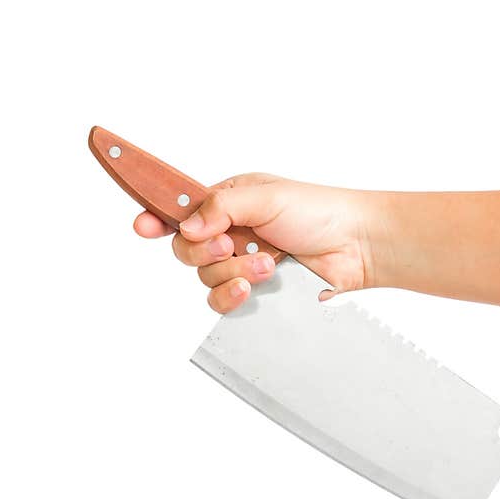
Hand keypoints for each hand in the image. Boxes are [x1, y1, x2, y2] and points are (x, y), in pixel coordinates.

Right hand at [133, 174, 379, 312]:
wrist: (356, 247)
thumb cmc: (319, 212)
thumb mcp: (266, 196)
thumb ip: (220, 205)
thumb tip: (187, 225)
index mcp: (227, 202)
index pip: (180, 209)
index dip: (156, 217)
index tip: (144, 226)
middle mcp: (229, 233)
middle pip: (186, 250)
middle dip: (205, 250)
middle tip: (231, 243)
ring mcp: (241, 264)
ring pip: (206, 279)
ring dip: (233, 272)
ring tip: (267, 264)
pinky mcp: (255, 292)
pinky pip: (223, 302)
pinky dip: (234, 296)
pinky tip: (255, 287)